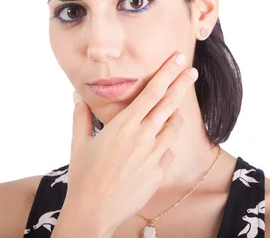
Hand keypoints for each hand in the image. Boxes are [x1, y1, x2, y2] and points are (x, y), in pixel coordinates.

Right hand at [61, 51, 197, 235]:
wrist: (94, 211)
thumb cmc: (83, 176)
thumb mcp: (79, 142)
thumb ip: (81, 115)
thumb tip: (77, 96)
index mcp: (124, 125)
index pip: (152, 91)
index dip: (168, 73)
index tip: (179, 59)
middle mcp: (143, 136)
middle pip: (170, 103)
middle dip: (183, 83)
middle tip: (192, 71)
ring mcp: (154, 155)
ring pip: (174, 127)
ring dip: (176, 115)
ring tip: (174, 110)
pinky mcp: (160, 172)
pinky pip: (168, 152)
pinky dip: (164, 145)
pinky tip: (154, 148)